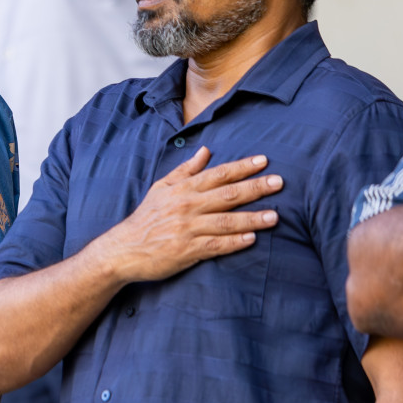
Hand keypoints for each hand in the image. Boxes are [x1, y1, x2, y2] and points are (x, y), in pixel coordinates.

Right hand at [93, 146, 280, 283]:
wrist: (124, 249)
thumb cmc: (146, 217)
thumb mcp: (161, 188)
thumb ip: (185, 170)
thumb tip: (205, 151)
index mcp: (182, 189)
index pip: (217, 174)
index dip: (241, 167)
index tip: (263, 161)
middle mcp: (186, 207)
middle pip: (227, 195)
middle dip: (255, 188)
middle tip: (279, 182)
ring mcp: (187, 229)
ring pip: (225, 221)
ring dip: (251, 218)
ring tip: (275, 216)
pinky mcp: (187, 251)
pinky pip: (216, 245)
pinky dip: (234, 242)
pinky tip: (251, 239)